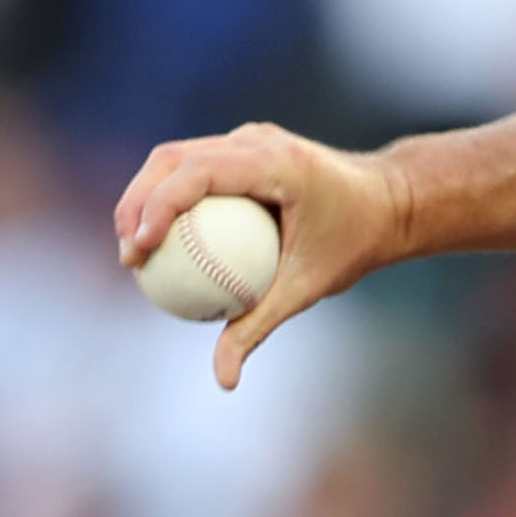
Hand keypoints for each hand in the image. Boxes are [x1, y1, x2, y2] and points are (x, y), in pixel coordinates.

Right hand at [114, 121, 411, 391]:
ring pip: (175, 157)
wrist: (389, 203)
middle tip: (126, 257)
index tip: (138, 251)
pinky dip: (169, 197)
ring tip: (132, 251)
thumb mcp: (308, 289)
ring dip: (144, 197)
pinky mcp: (243, 146)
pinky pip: (194, 168)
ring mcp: (248, 137)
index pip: (197, 173)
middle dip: (135, 203)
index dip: (156, 206)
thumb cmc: (354, 246)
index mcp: (274, 162)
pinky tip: (159, 242)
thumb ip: (259, 327)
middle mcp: (256, 139)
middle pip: (171, 158)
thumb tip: (223, 379)